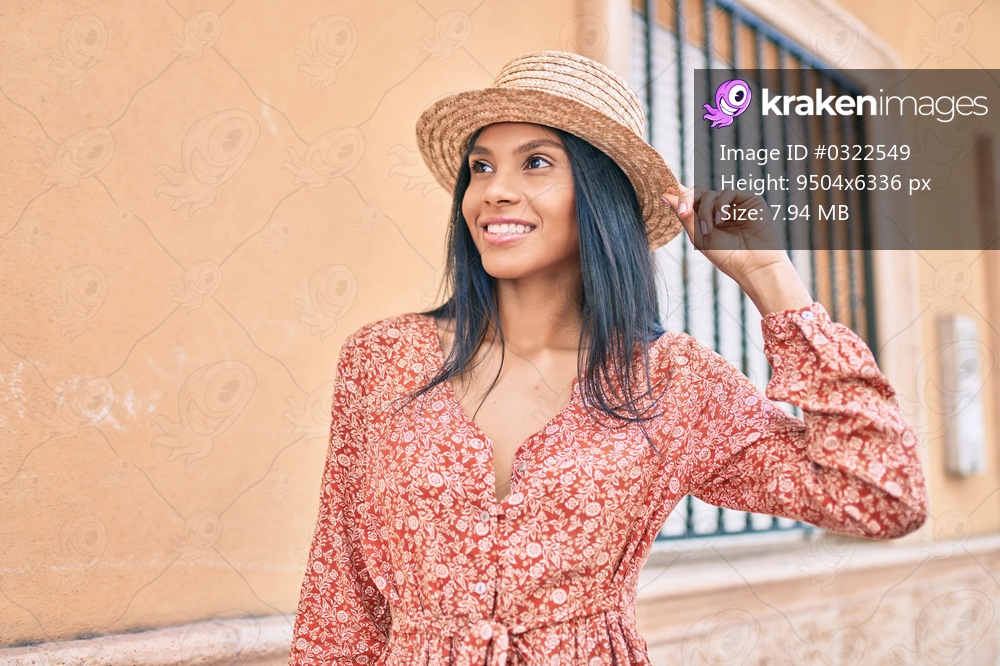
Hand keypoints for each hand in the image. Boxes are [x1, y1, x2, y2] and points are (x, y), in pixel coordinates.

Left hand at [661, 186, 811, 314]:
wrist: (754, 264)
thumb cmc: (726, 256)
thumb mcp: (699, 237)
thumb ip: (684, 215)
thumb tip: (664, 195)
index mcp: (705, 218)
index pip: (689, 200)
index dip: (676, 194)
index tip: (662, 193)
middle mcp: (718, 209)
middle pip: (696, 192)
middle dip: (687, 200)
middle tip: (683, 213)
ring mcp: (733, 204)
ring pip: (709, 193)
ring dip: (705, 210)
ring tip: (709, 229)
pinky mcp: (748, 199)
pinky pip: (727, 192)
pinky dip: (720, 205)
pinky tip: (721, 220)